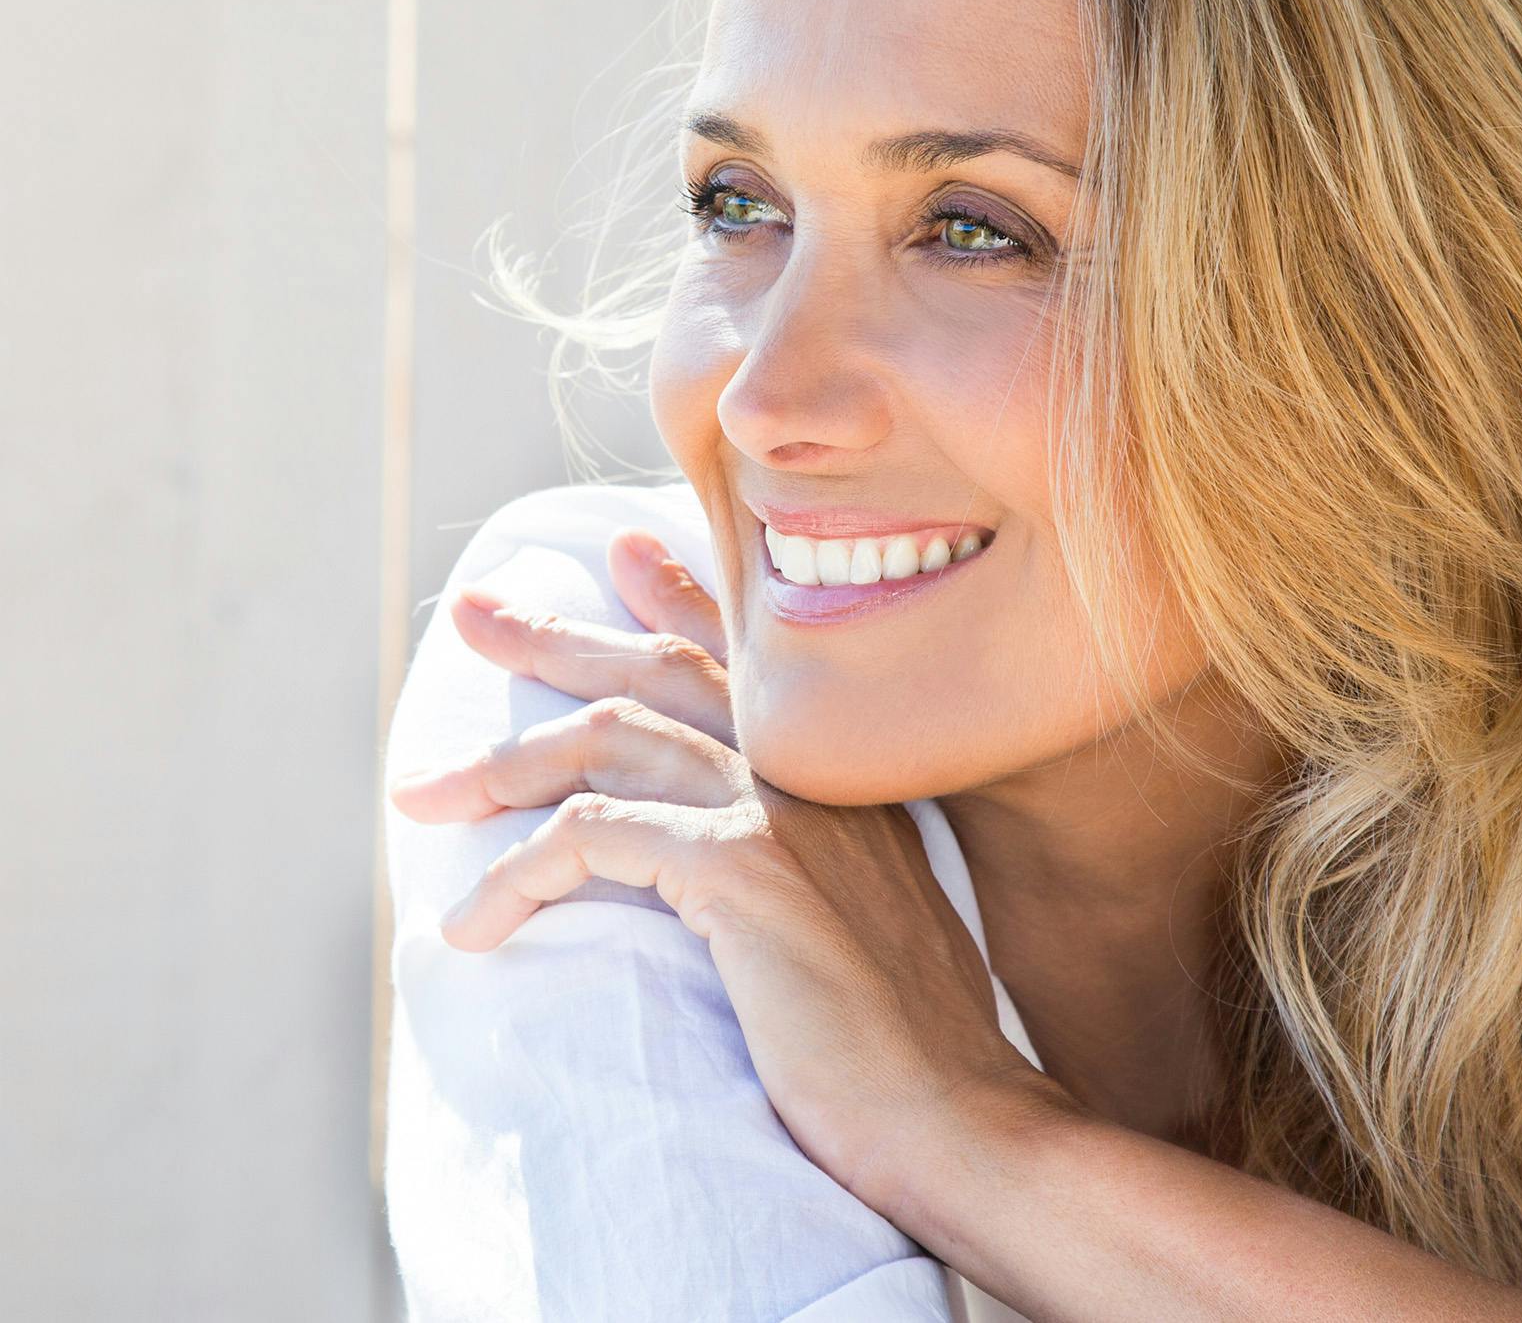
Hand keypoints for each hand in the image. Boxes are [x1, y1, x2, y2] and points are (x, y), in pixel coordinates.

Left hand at [387, 524, 1058, 1216]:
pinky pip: (595, 836)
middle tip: (476, 609)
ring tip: (422, 796)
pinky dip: (517, 872)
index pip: (745, 655)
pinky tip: (474, 923)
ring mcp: (779, 809)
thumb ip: (817, 866)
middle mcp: (809, 767)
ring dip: (501, 762)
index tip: (623, 553)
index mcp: (840, 771)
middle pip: (661, 667)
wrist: (953, 1114)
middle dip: (555, 633)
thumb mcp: (865, 924)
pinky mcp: (742, 870)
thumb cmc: (904, 1047)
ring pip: (611, 737)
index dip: (679, 595)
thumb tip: (736, 876)